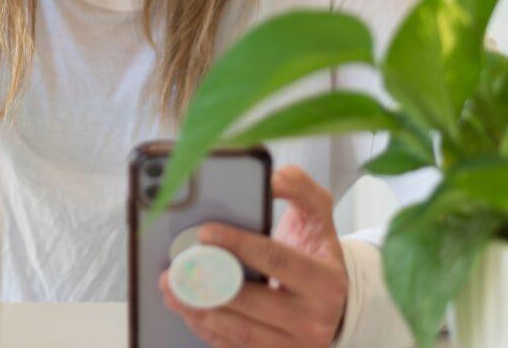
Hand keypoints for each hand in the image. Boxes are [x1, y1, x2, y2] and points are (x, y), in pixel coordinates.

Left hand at [161, 165, 348, 347]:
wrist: (335, 304)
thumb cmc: (316, 255)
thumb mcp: (318, 217)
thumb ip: (300, 188)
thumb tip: (272, 176)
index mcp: (325, 280)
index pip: (275, 258)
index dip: (238, 244)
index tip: (205, 232)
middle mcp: (314, 318)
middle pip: (253, 302)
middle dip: (209, 285)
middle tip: (176, 269)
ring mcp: (295, 345)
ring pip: (240, 333)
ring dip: (200, 312)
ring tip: (172, 290)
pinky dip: (208, 331)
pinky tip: (188, 311)